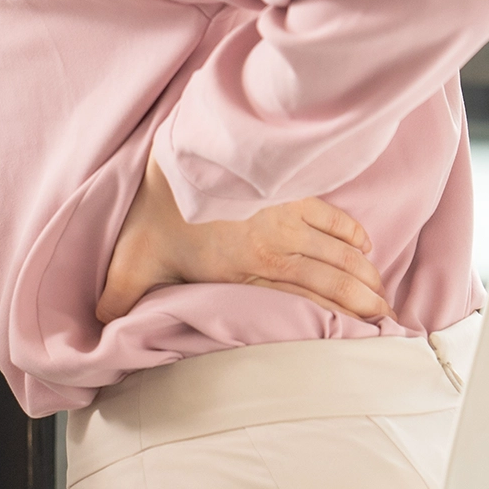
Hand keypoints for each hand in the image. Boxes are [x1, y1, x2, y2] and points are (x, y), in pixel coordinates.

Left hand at [95, 159, 390, 323]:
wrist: (175, 153)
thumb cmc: (154, 208)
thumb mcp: (132, 261)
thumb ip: (121, 298)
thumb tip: (101, 328)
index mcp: (247, 272)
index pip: (304, 303)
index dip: (337, 320)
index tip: (365, 335)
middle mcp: (275, 249)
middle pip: (332, 281)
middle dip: (363, 301)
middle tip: (387, 319)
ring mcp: (285, 218)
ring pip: (337, 252)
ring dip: (363, 272)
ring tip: (383, 293)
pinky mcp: (286, 191)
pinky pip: (330, 214)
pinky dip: (350, 231)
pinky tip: (364, 244)